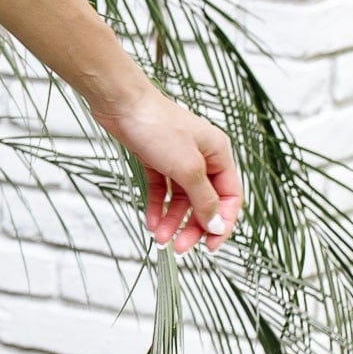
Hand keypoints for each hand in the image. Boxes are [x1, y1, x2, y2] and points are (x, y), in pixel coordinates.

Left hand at [90, 82, 242, 255]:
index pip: (230, 196)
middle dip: (193, 226)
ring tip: (159, 239)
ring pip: (182, 199)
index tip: (211, 247)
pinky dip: (158, 208)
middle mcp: (203, 157)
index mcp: (219, 154)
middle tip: (179, 248)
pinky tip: (151, 223)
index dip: (223, 222)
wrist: (122, 106)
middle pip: (205, 201)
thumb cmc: (158, 128)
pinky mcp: (157, 161)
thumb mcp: (187, 168)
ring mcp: (179, 159)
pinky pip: (162, 191)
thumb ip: (203, 198)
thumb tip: (217, 224)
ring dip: (173, 221)